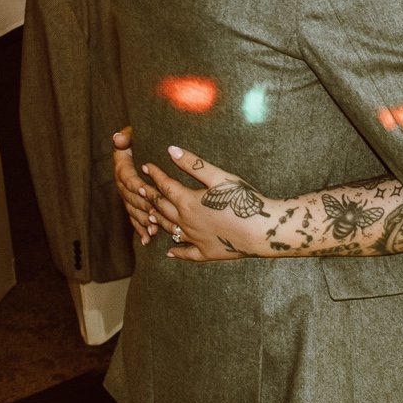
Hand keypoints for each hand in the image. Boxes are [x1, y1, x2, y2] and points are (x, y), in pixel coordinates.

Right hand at [112, 127, 160, 244]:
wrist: (137, 147)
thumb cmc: (139, 139)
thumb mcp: (133, 134)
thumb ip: (126, 136)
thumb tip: (118, 137)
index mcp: (122, 169)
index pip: (127, 179)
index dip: (136, 185)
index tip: (145, 190)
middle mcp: (122, 185)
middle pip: (131, 198)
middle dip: (143, 208)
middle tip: (155, 217)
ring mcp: (127, 197)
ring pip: (133, 211)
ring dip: (142, 222)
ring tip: (153, 231)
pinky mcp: (133, 205)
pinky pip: (134, 219)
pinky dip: (140, 230)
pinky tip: (148, 240)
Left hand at [138, 145, 263, 261]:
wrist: (261, 230)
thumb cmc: (243, 199)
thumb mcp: (219, 177)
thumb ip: (193, 164)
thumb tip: (171, 150)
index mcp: (187, 201)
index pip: (165, 185)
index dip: (155, 174)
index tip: (146, 166)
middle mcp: (186, 222)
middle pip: (162, 208)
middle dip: (150, 197)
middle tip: (140, 189)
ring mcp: (195, 239)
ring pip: (170, 229)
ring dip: (157, 220)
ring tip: (149, 214)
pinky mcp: (206, 252)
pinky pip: (186, 253)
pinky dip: (176, 251)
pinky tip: (169, 251)